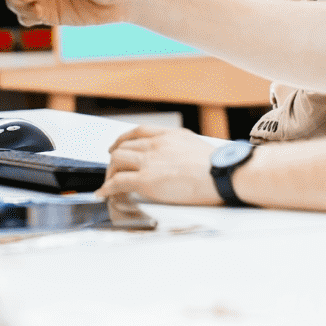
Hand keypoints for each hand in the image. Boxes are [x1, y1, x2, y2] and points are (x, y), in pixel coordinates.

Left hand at [97, 125, 224, 207]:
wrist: (222, 173)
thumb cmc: (217, 165)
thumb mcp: (196, 146)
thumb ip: (181, 149)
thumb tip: (179, 160)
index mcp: (170, 135)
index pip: (138, 132)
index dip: (123, 139)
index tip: (117, 146)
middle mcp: (156, 144)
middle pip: (123, 147)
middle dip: (114, 160)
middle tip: (113, 172)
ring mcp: (150, 161)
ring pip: (116, 161)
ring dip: (109, 174)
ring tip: (109, 185)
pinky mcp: (147, 180)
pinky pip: (118, 182)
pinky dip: (107, 188)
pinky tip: (103, 194)